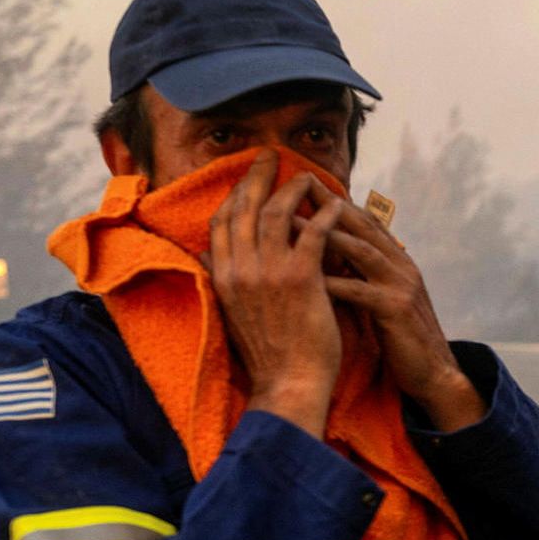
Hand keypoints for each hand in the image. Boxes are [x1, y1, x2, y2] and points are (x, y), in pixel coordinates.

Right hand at [208, 149, 343, 435]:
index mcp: (222, 277)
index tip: (248, 177)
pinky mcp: (300, 279)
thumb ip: (220, 280)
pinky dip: (323, 214)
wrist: (289, 384)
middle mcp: (239, 269)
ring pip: (276, 213)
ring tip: (309, 175)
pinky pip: (312, 233)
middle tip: (272, 155)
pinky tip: (335, 204)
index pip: (222, 222)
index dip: (235, 194)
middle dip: (257, 177)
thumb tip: (202, 255)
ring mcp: (268, 273)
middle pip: (244, 208)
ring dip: (293, 189)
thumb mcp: (231, 313)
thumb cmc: (268, 354)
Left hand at [308, 180, 485, 431]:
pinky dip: (334, 282)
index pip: (364, 221)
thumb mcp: (383, 297)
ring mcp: (402, 286)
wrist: (434, 372)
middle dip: (328, 204)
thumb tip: (329, 255)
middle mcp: (402, 266)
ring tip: (290, 224)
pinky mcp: (397, 310)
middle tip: (295, 186)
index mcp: (398, 260)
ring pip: (361, 251)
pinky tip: (307, 277)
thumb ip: (364, 274)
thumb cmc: (401, 337)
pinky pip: (361, 291)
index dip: (334, 201)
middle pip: (362, 225)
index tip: (303, 184)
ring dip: (325, 234)